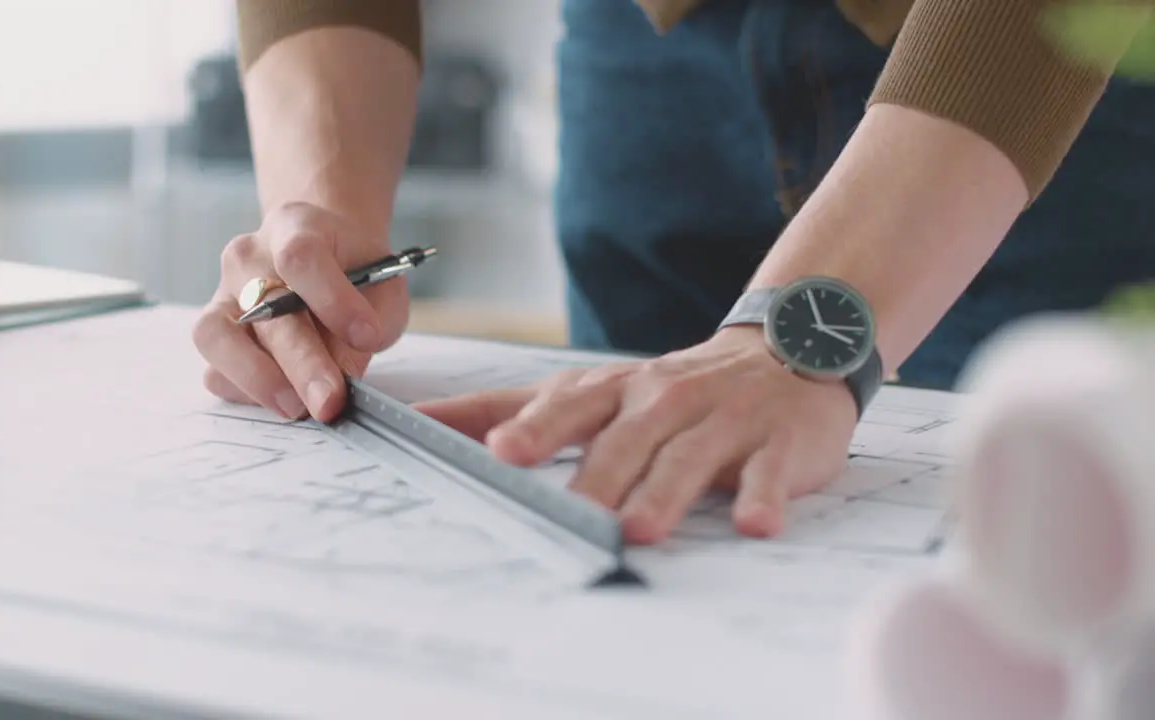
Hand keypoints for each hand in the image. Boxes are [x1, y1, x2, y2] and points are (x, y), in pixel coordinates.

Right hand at [192, 202, 409, 421]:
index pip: (301, 257)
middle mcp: (248, 258)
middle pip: (266, 309)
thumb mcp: (381, 286)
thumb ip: (371, 322)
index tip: (367, 337)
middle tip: (329, 401)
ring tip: (296, 407)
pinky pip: (215, 369)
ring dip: (258, 379)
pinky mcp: (213, 333)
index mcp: (295, 228)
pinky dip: (245, 392)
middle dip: (302, 363)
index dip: (333, 300)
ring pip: (217, 337)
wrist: (325, 255)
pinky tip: (282, 398)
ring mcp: (222, 294)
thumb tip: (343, 374)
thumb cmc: (355, 271)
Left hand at [415, 327, 857, 542]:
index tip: (501, 451)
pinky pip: (769, 473)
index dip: (536, 428)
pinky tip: (755, 523)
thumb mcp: (589, 389)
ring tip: (643, 528)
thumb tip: (422, 420)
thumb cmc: (666, 388)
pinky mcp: (777, 443)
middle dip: (599, 478)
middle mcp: (663, 401)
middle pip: (626, 441)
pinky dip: (763, 496)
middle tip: (573, 516)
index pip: (570, 407)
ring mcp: (723, 420)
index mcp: (615, 390)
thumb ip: (509, 408)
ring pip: (688, 459)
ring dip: (665, 493)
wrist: (783, 350)